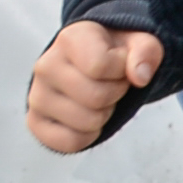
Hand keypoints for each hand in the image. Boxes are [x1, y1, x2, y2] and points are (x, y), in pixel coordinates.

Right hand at [28, 23, 165, 154]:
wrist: (94, 61)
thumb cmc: (115, 51)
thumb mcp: (139, 42)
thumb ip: (146, 52)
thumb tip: (140, 77)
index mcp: (70, 39)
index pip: (100, 66)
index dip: (122, 70)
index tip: (121, 64)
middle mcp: (46, 66)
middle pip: (96, 97)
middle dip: (116, 93)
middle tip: (112, 83)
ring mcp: (37, 96)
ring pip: (86, 122)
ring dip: (104, 114)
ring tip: (99, 96)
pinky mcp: (35, 122)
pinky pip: (69, 143)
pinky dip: (88, 136)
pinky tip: (89, 116)